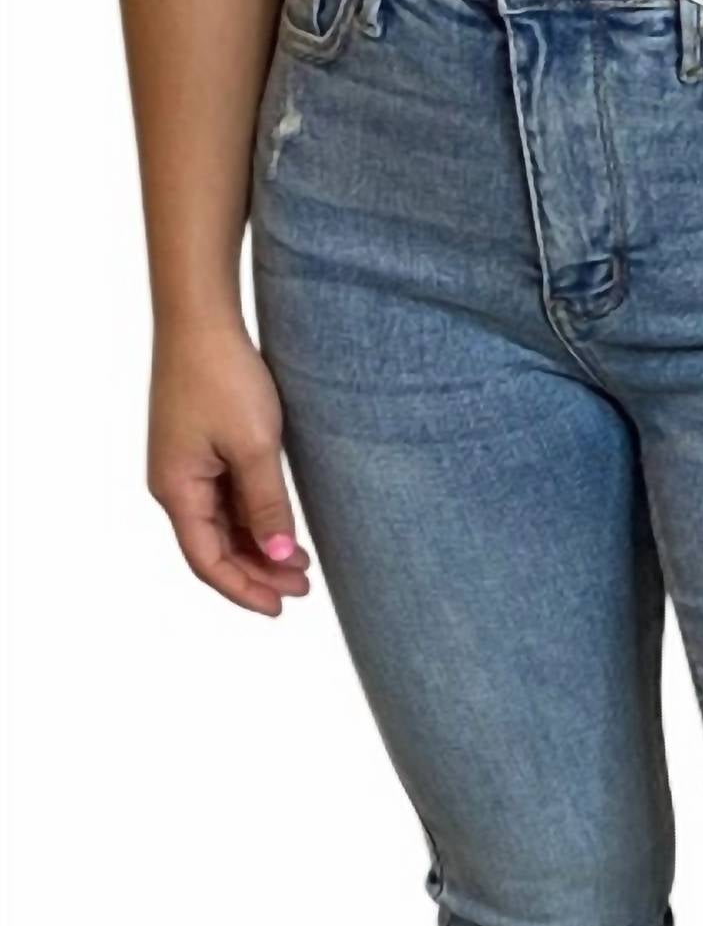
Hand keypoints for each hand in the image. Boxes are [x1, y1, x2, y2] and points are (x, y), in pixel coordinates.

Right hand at [147, 324, 311, 616]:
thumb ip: (268, 506)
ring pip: (223, 526)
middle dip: (258, 572)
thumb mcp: (255, 447)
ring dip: (260, 547)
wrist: (202, 318)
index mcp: (177, 490)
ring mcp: (186, 467)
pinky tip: (284, 529)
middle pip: (215, 548)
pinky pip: (226, 500)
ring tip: (302, 566)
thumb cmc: (223, 375)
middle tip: (304, 587)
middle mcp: (175, 484)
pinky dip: (255, 519)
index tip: (280, 608)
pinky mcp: (201, 449)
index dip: (242, 590)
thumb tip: (281, 555)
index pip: (207, 561)